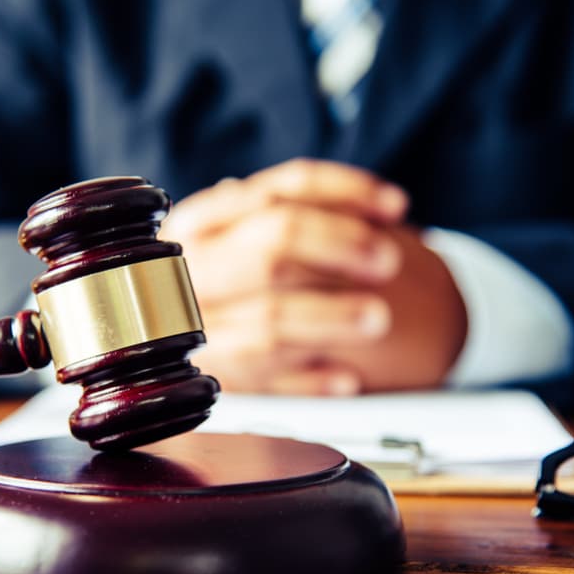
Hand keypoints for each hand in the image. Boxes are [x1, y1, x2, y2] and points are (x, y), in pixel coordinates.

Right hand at [163, 159, 465, 394]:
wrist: (177, 333)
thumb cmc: (235, 274)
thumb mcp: (247, 233)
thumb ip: (300, 214)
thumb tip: (385, 209)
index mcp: (201, 220)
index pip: (282, 192)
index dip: (346, 193)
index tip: (396, 207)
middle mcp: (193, 269)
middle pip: (271, 250)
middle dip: (338, 249)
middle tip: (387, 261)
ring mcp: (199, 327)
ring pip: (270, 319)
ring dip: (330, 318)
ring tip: (377, 319)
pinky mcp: (214, 377)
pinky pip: (265, 381)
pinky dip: (309, 381)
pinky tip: (346, 379)